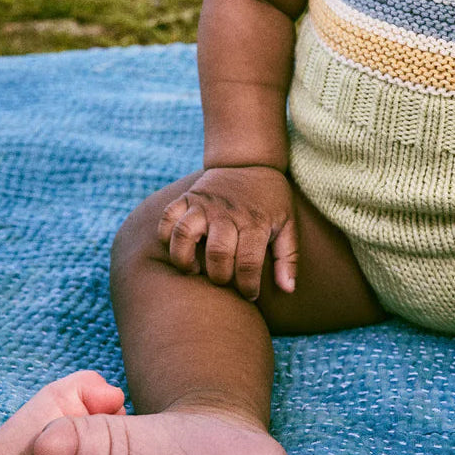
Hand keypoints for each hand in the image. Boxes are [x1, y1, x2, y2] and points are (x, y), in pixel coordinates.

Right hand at [157, 166, 298, 300]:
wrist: (250, 160)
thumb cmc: (271, 200)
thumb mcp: (288, 223)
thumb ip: (287, 257)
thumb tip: (288, 290)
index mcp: (255, 221)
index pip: (249, 263)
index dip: (247, 286)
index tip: (249, 294)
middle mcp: (228, 212)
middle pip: (217, 253)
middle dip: (219, 277)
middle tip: (223, 281)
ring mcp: (205, 204)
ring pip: (184, 233)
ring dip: (184, 258)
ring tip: (194, 269)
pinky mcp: (188, 197)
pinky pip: (167, 217)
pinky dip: (166, 235)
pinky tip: (178, 248)